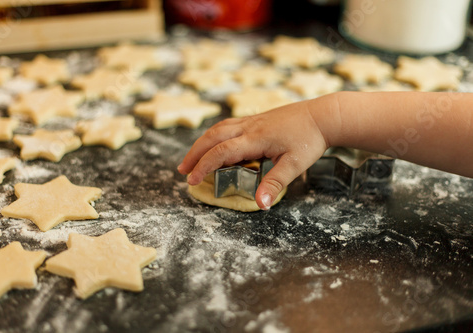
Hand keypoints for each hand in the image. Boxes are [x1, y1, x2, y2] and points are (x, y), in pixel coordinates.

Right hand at [178, 98, 331, 209]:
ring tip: (191, 158)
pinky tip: (214, 143)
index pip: (220, 152)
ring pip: (218, 129)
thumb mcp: (294, 165)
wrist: (323, 115)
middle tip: (182, 170)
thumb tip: (260, 204)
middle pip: (212, 137)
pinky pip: (227, 125)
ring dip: (201, 143)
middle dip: (194, 154)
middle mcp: (248, 127)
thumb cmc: (309, 139)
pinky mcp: (256, 119)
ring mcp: (251, 121)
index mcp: (255, 139)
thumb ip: (274, 183)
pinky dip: (214, 135)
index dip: (203, 166)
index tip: (191, 180)